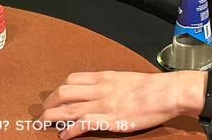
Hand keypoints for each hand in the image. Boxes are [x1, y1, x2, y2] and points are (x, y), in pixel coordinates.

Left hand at [41, 70, 188, 139]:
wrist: (168, 92)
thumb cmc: (151, 86)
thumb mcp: (126, 78)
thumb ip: (110, 83)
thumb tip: (99, 89)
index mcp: (105, 77)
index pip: (72, 79)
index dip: (59, 90)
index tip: (55, 99)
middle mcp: (100, 89)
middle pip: (63, 93)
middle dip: (49, 104)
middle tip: (43, 113)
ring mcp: (104, 105)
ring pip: (68, 109)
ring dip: (51, 117)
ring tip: (43, 125)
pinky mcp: (110, 120)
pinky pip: (82, 124)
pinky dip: (69, 131)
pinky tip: (64, 136)